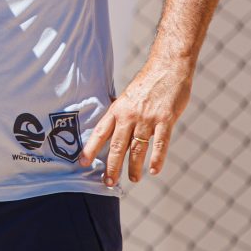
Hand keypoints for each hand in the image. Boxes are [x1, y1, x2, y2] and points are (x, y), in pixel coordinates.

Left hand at [78, 59, 193, 185]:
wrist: (167, 68)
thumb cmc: (147, 84)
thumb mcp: (127, 97)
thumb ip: (121, 113)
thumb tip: (111, 129)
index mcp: (117, 109)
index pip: (100, 132)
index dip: (91, 148)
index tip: (82, 163)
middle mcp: (129, 115)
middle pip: (117, 145)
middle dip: (111, 166)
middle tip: (107, 182)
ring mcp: (147, 118)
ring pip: (137, 148)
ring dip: (134, 167)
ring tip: (133, 179)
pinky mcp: (165, 119)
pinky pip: (160, 143)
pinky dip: (157, 159)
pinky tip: (154, 170)